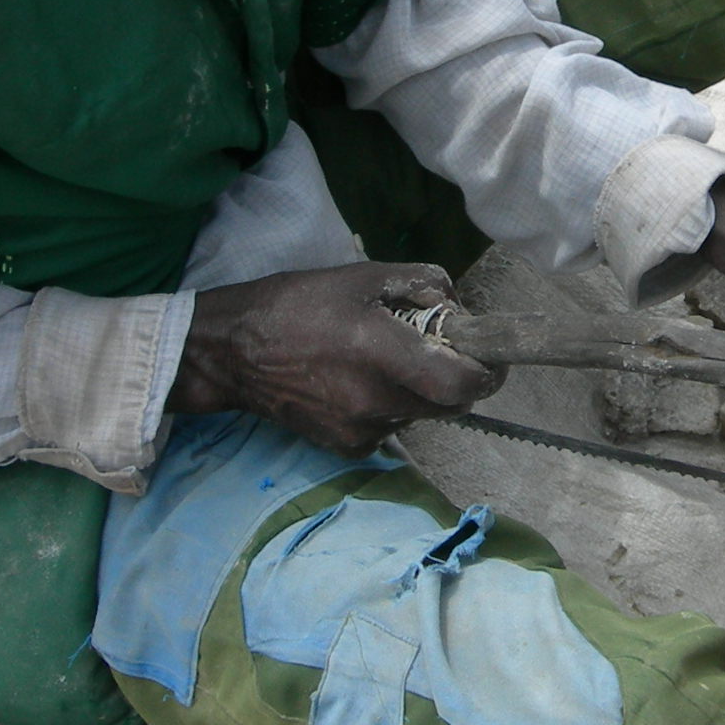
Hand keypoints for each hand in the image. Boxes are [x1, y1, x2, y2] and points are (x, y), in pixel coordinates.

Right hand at [170, 262, 501, 454]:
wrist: (233, 352)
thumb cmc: (298, 304)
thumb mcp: (363, 276)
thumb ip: (423, 284)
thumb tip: (457, 308)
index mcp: (381, 353)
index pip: (462, 383)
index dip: (488, 373)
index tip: (491, 358)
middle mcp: (376, 401)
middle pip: (450, 404)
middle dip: (456, 378)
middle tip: (437, 350)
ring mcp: (363, 430)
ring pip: (422, 415)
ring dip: (421, 392)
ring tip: (384, 361)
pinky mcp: (349, 447)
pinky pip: (393, 427)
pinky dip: (391, 407)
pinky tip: (359, 382)